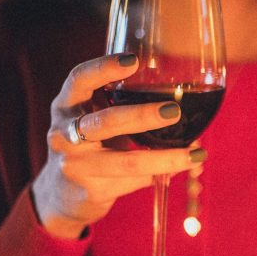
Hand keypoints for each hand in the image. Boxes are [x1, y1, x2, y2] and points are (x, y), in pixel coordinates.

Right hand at [31, 54, 205, 238]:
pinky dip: (158, 175)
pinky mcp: (90, 191)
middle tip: (174, 110)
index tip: (133, 60)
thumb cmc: (89, 146)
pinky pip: (132, 182)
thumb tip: (180, 102)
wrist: (62, 195)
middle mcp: (63, 134)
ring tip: (194, 154)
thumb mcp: (94, 119)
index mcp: (66, 106)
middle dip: (142, 116)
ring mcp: (75, 165)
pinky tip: (177, 171)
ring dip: (163, 158)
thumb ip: (120, 105)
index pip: (79, 80)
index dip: (104, 68)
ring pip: (125, 162)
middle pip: (106, 122)